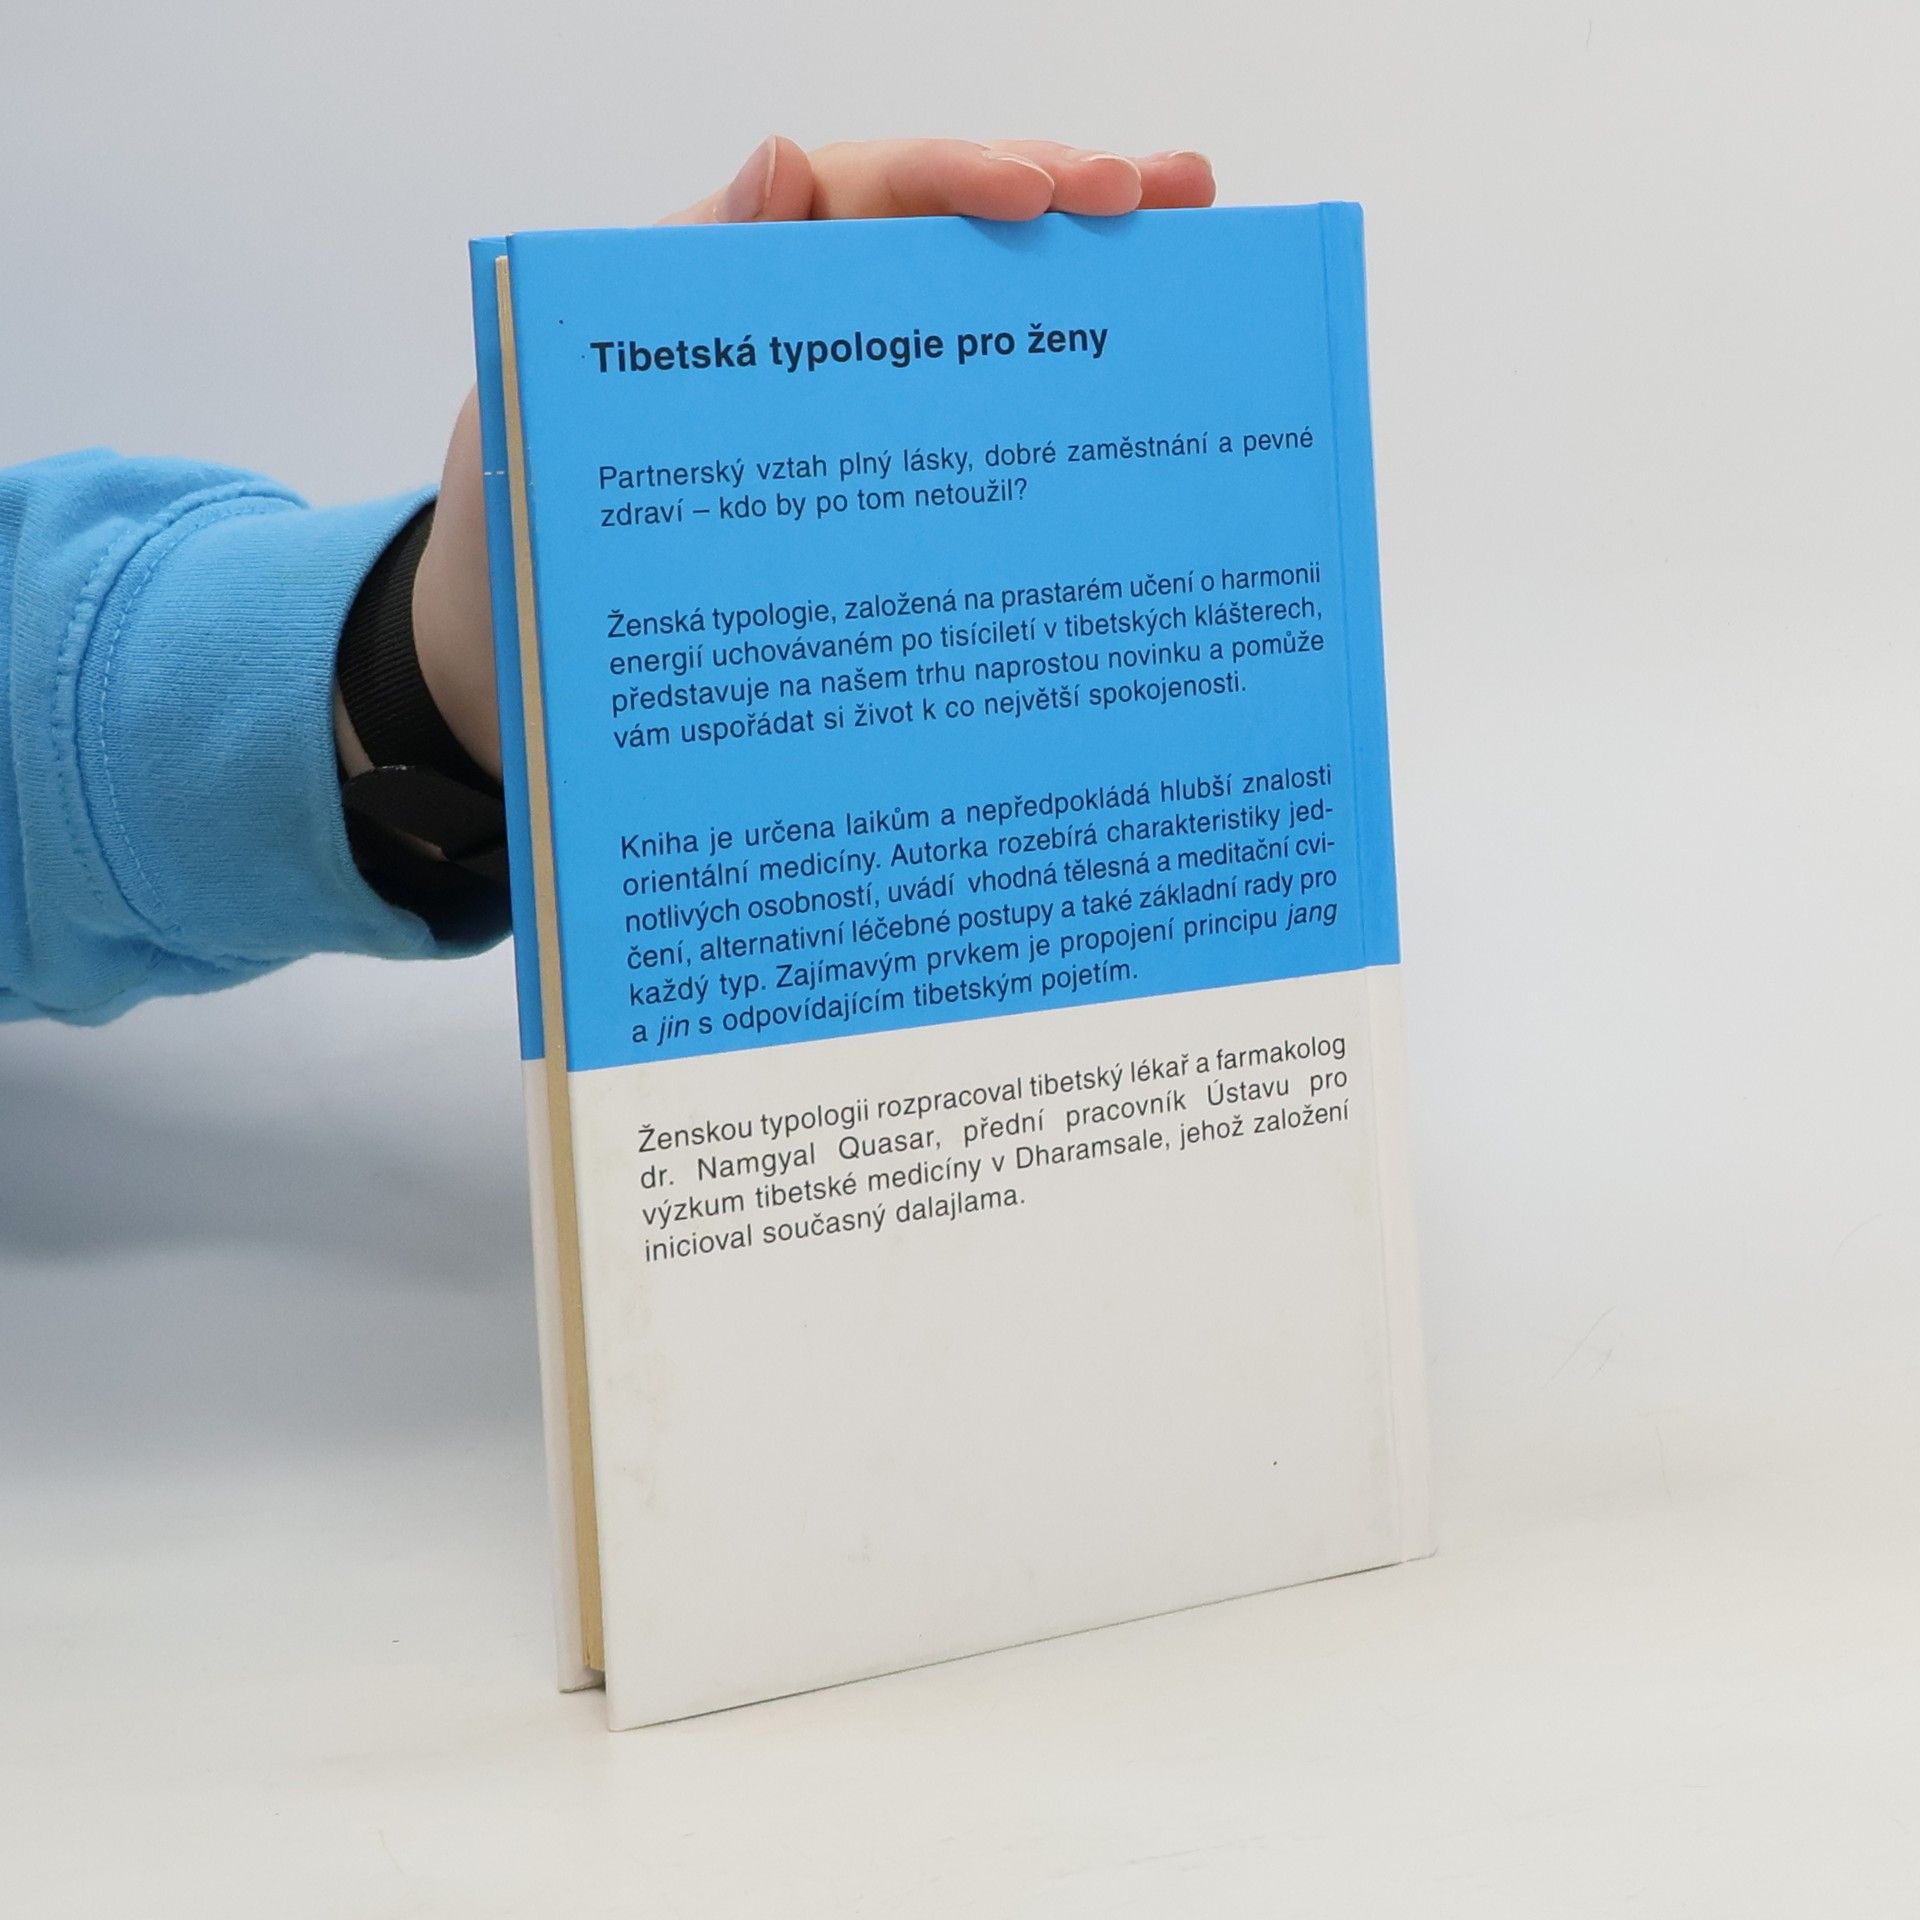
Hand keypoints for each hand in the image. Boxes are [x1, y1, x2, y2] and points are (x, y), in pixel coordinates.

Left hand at [397, 137, 1216, 780]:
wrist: (514, 676)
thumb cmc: (518, 523)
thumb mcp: (553, 391)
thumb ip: (661, 287)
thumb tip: (776, 162)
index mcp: (731, 288)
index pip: (862, 193)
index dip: (958, 177)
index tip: (1044, 192)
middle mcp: (809, 343)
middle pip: (950, 246)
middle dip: (1069, 208)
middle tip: (1176, 195)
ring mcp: (853, 429)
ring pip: (979, 342)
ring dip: (1086, 299)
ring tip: (1194, 257)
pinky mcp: (874, 520)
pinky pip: (966, 460)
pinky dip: (1049, 434)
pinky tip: (1129, 415)